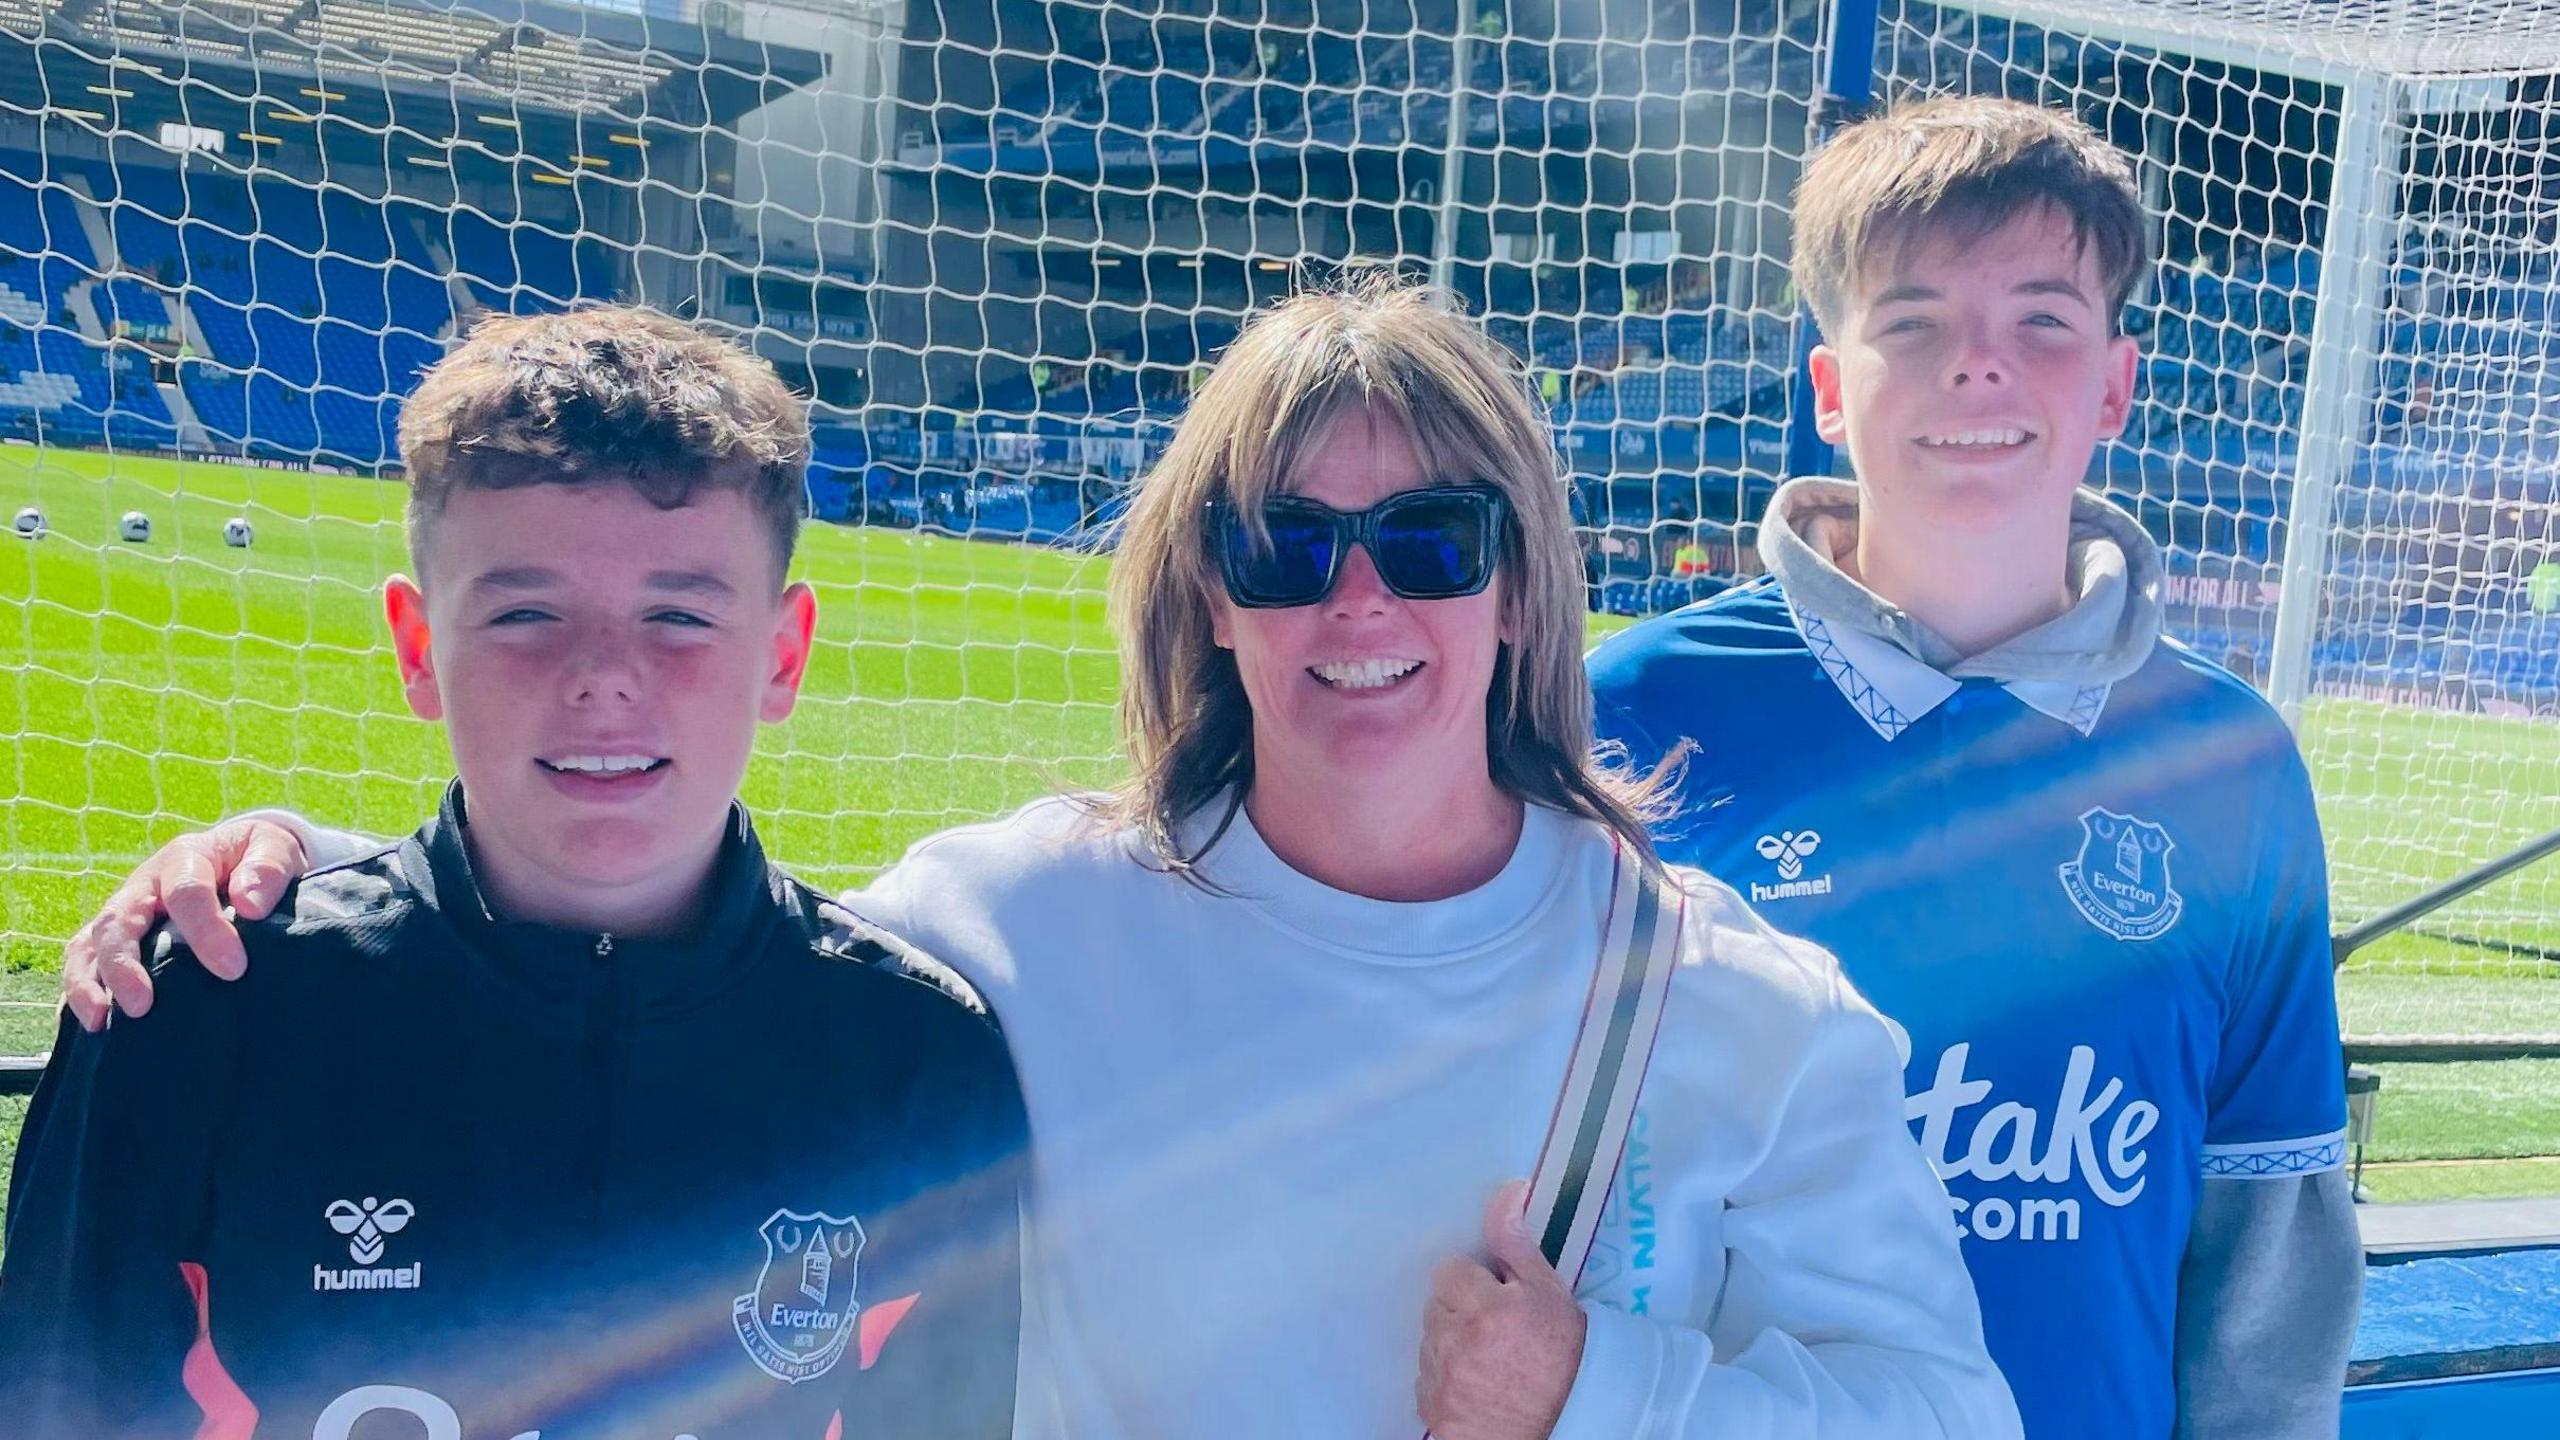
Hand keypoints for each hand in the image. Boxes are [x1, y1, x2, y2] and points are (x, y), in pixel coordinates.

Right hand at [61, 818, 306, 1030]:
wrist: (244, 857)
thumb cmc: (260, 858)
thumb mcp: (276, 848)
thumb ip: (268, 868)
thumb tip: (250, 904)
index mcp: (185, 859)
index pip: (185, 892)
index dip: (206, 931)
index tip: (234, 969)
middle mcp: (144, 886)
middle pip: (117, 921)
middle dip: (124, 965)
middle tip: (142, 1006)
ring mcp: (126, 912)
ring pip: (89, 944)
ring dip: (88, 983)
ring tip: (100, 1021)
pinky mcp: (117, 938)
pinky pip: (85, 962)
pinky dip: (80, 990)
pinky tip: (90, 1025)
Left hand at [1418, 1180, 1587, 1439]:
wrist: (1567, 1423)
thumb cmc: (1563, 1356)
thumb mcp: (1548, 1293)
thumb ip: (1516, 1242)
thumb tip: (1508, 1190)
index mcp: (1483, 1307)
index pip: (1449, 1271)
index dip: (1473, 1282)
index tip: (1495, 1297)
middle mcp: (1454, 1342)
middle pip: (1437, 1304)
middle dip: (1461, 1310)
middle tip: (1497, 1330)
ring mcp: (1440, 1379)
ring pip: (1431, 1340)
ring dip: (1451, 1343)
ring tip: (1490, 1360)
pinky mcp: (1432, 1409)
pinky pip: (1427, 1378)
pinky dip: (1445, 1379)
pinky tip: (1477, 1385)